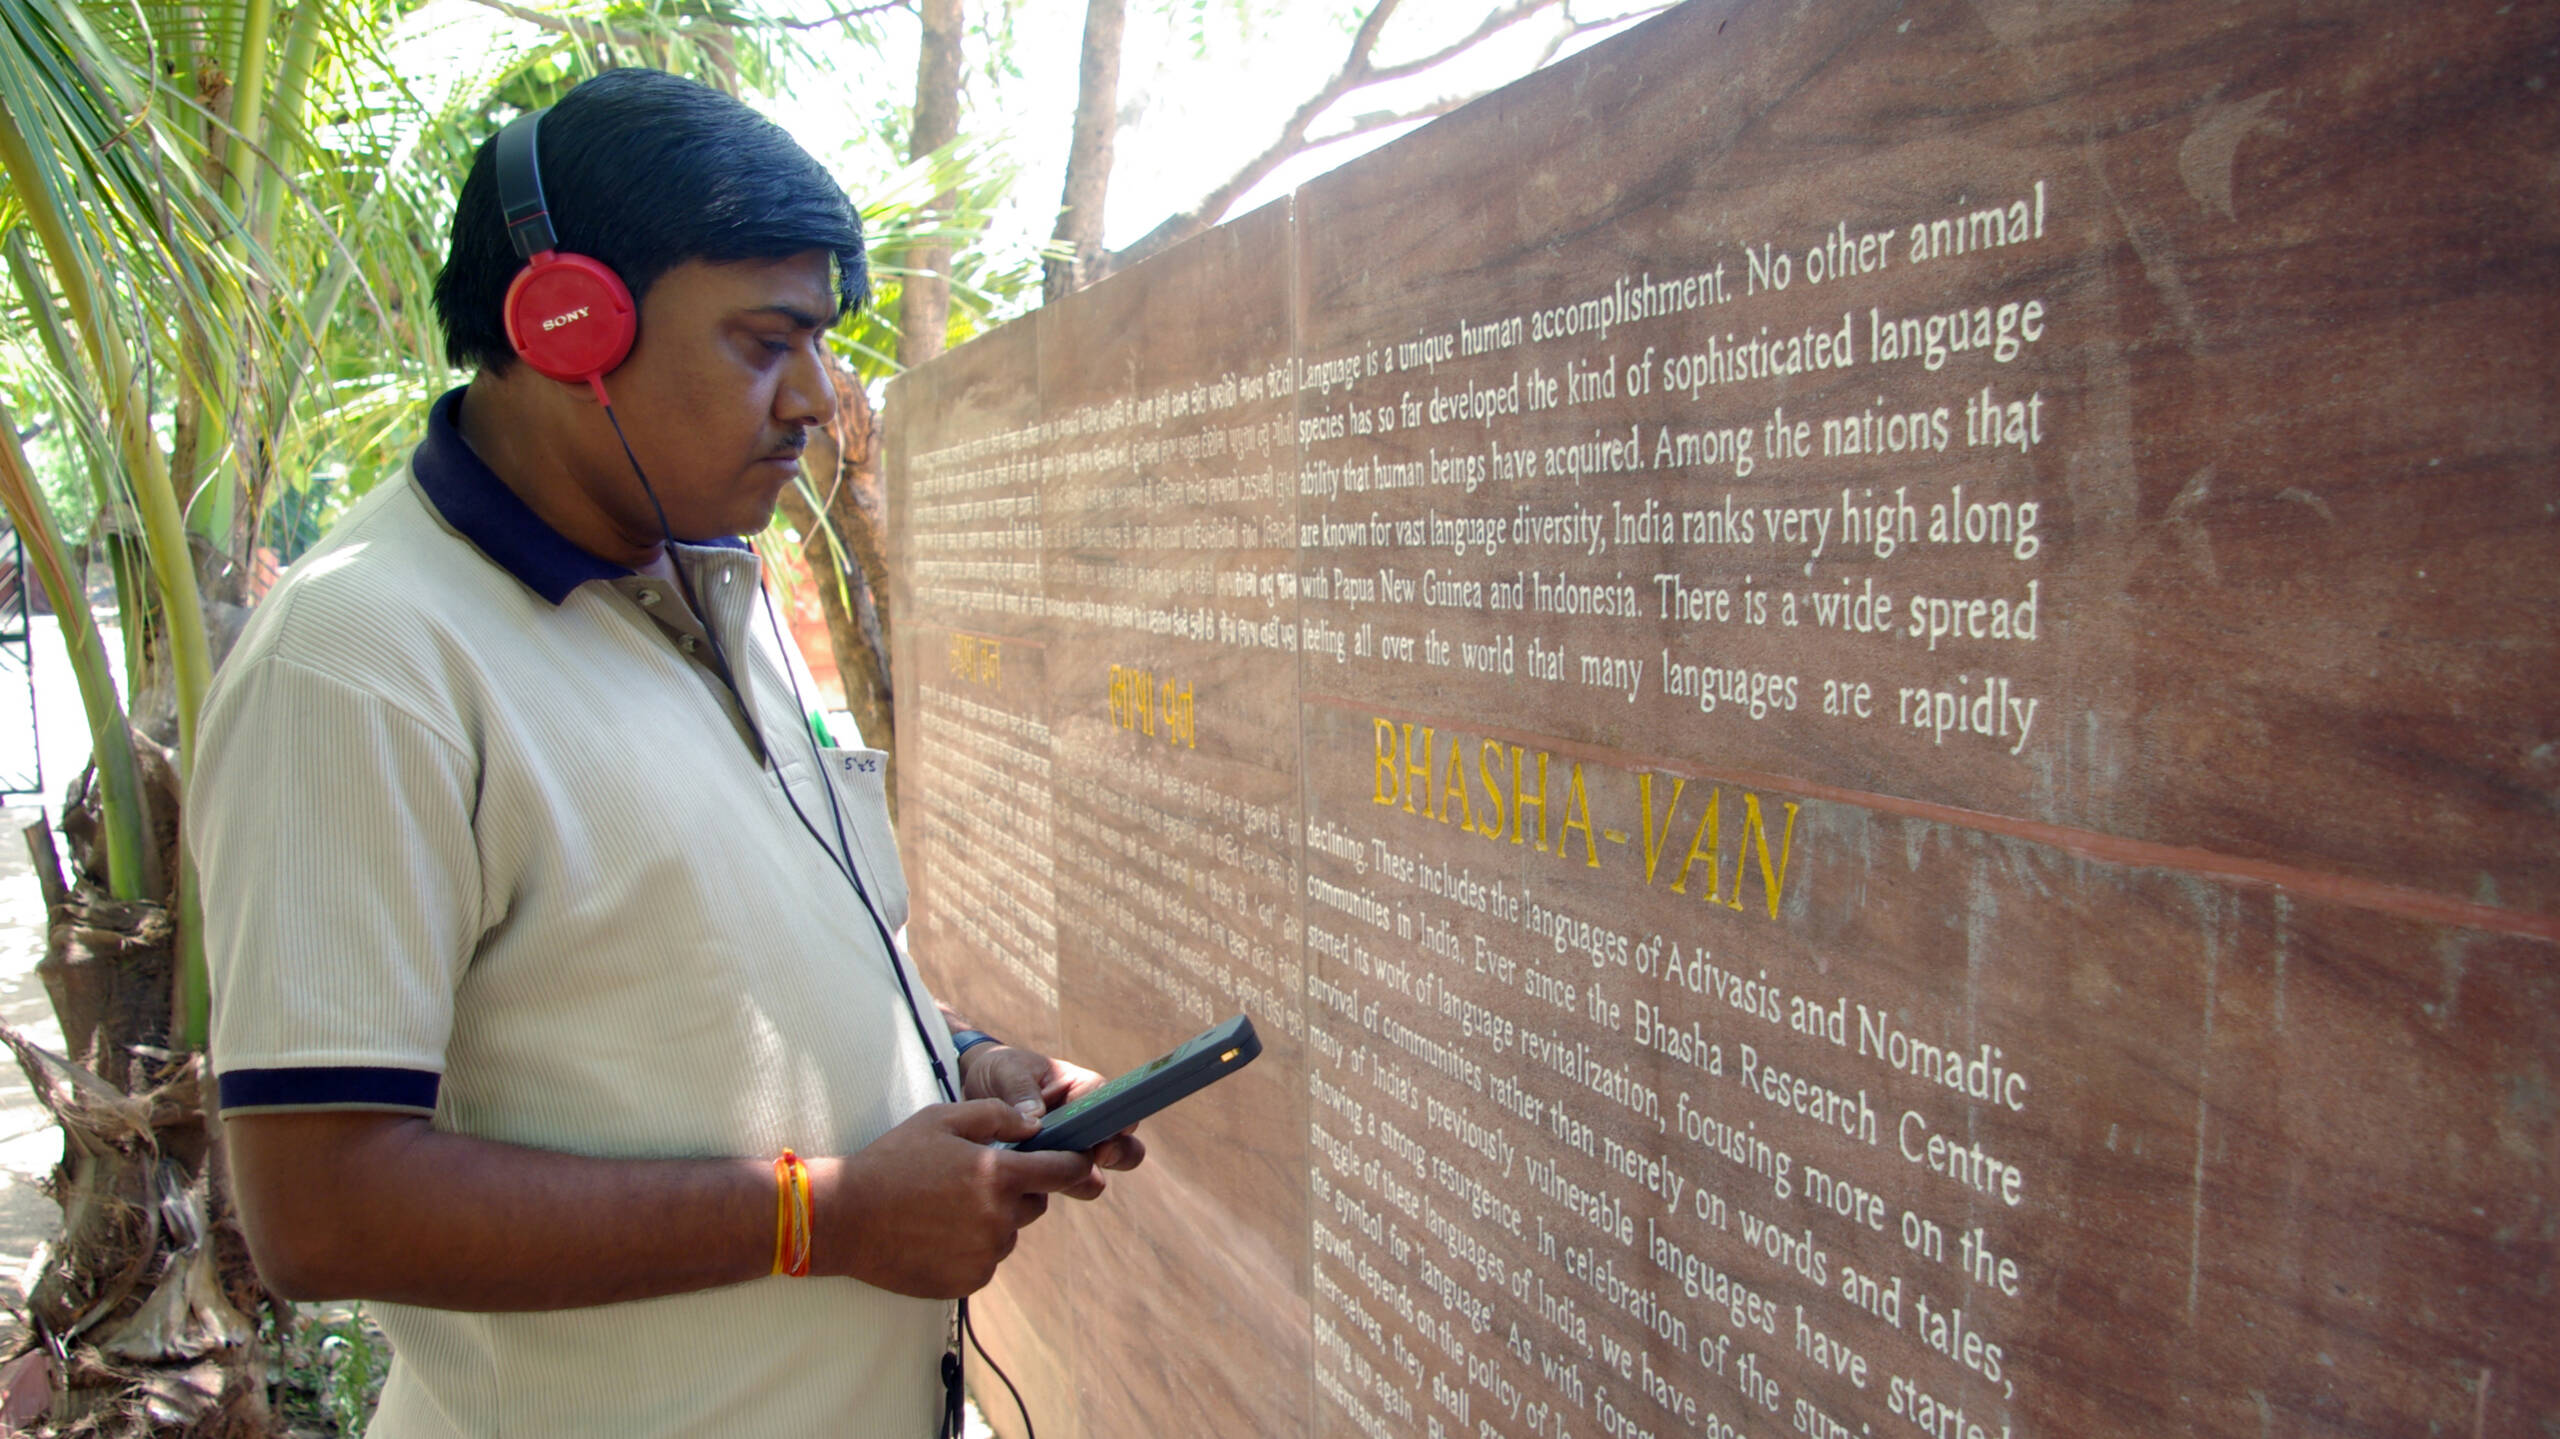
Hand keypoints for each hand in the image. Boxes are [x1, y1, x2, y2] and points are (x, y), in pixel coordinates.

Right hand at [817, 1100, 1094, 1298]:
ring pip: (1008, 1232)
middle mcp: (999, 1220)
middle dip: (1018, 1189)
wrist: (844, 1219)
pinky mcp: (968, 1282)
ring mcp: (984, 1255)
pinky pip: (986, 1260)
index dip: (1076, 1164)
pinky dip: (972, 1248)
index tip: (1079, 1161)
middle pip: (1036, 1203)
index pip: (1064, 1171)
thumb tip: (1036, 1124)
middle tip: (974, 1179)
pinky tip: (936, 1233)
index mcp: (998, 1176)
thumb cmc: (892, 1161)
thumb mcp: (941, 1119)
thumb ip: (997, 1115)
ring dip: (992, 1219)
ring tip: (945, 1207)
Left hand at [960, 1044, 1148, 1185]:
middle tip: (1093, 1157)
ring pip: (1098, 1174)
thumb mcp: (1007, 1071)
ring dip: (1080, 1178)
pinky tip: (1029, 1183)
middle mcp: (1087, 1123)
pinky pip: (1068, 1187)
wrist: (975, 1091)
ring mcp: (1072, 1152)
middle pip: (1124, 1146)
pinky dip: (1055, 1188)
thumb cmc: (1001, 1073)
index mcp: (1083, 1089)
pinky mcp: (1054, 1173)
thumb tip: (1034, 1119)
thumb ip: (1020, 1090)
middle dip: (1116, 1155)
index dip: (1114, 1121)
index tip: (1103, 1137)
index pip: (1112, 1103)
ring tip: (1049, 1174)